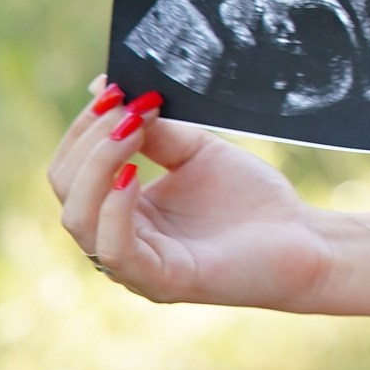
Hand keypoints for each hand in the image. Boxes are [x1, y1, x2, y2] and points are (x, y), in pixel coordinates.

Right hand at [50, 77, 335, 309]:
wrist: (302, 238)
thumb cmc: (251, 199)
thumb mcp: (196, 152)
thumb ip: (155, 130)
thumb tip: (109, 88)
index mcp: (118, 210)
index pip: (71, 169)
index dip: (84, 128)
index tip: (113, 88)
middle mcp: (115, 239)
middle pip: (67, 190)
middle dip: (90, 140)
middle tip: (125, 104)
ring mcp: (133, 265)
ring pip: (79, 219)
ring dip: (98, 165)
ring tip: (130, 129)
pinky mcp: (160, 281)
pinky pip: (115, 250)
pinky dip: (115, 209)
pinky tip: (132, 175)